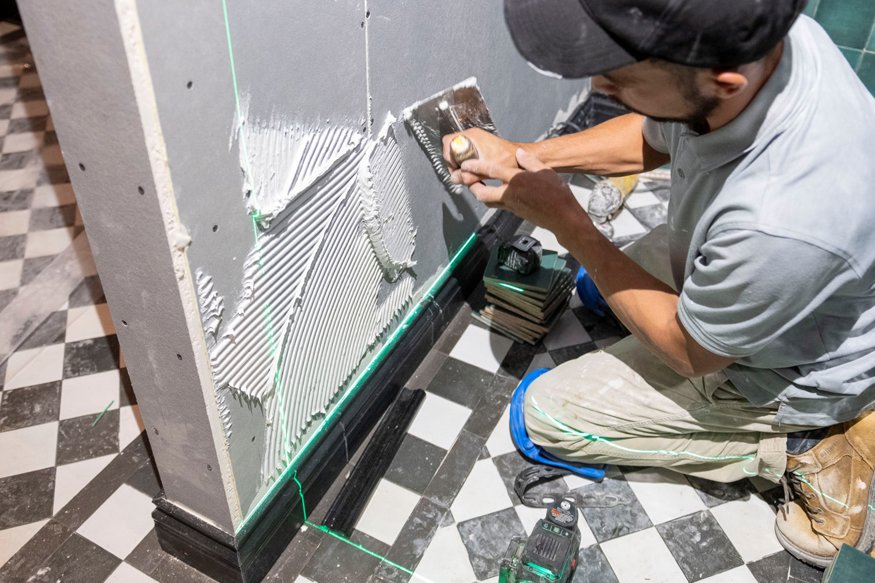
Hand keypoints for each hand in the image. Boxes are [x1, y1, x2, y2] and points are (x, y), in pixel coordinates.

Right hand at [441, 128, 518, 185]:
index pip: (448, 142)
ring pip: (457, 151)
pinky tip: (473, 170)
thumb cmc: (507, 160)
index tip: (455, 167)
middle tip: (460, 173)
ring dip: (459, 163)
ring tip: (468, 172)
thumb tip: (455, 178)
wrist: (519, 158)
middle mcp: (472, 135)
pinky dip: (466, 162)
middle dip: (453, 162)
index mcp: (472, 136)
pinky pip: (464, 152)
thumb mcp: (485, 170)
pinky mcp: (478, 145)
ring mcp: (475, 139)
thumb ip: (468, 176)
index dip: (449, 157)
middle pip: (451, 147)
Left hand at [461, 148, 590, 235]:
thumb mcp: (545, 170)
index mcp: (517, 179)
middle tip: (467, 178)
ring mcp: (511, 205)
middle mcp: (510, 193)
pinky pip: (497, 205)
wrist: (562, 217)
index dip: (476, 167)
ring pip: (488, 201)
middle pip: (482, 192)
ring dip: (479, 194)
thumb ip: (530, 160)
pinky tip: (494, 193)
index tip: (466, 165)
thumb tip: (519, 153)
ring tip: (477, 185)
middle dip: (471, 186)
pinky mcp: (514, 212)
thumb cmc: (557, 194)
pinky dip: (491, 199)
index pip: (491, 171)